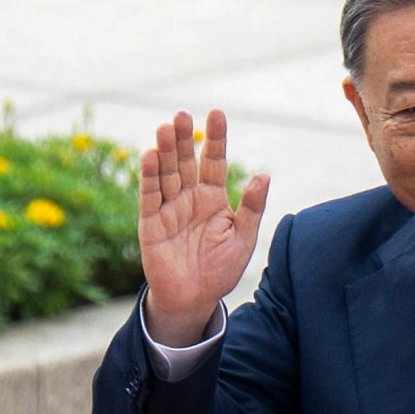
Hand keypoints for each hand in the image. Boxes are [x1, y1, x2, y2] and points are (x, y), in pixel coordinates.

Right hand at [134, 109, 272, 349]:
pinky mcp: (151, 224)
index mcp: (213, 197)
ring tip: (166, 128)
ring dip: (164, 151)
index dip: (215, 138)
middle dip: (184, 139)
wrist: (195, 300)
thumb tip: (264, 175)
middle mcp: (189, 197)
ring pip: (166, 174)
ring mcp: (169, 209)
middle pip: (185, 161)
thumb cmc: (221, 269)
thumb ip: (252, 207)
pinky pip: (150, 196)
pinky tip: (150, 156)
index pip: (214, 161)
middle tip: (182, 116)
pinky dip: (150, 177)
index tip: (217, 113)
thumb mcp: (243, 238)